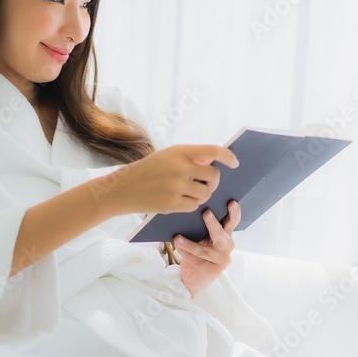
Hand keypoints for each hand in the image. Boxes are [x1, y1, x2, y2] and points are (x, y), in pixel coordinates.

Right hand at [101, 145, 239, 216]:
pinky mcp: (172, 204)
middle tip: (206, 183)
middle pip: (213, 176)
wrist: (122, 188)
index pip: (213, 151)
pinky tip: (179, 200)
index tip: (235, 163)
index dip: (228, 156)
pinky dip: (191, 204)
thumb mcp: (167, 156)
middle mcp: (179, 167)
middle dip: (213, 182)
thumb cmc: (148, 170)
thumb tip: (214, 164)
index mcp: (179, 151)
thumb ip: (190, 157)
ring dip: (202, 194)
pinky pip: (194, 206)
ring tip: (189, 192)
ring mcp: (176, 186)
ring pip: (206, 193)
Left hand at [172, 200, 240, 297]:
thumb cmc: (197, 253)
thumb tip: (191, 212)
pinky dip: (186, 253)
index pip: (233, 222)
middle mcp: (227, 246)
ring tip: (178, 238)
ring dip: (189, 244)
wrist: (193, 277)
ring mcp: (221, 259)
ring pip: (204, 250)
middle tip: (206, 213)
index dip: (234, 213)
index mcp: (226, 234)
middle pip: (221, 235)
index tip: (231, 203)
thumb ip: (203, 228)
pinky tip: (178, 247)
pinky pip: (197, 260)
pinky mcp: (213, 270)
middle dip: (213, 224)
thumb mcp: (202, 237)